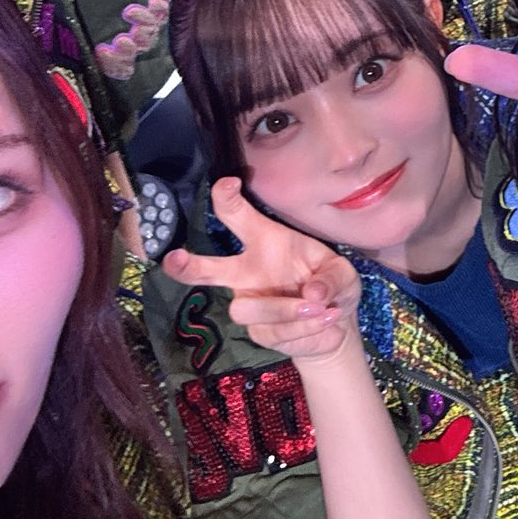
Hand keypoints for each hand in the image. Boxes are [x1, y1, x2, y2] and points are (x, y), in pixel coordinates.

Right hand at [161, 179, 362, 360]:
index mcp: (264, 241)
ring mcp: (249, 303)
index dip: (227, 200)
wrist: (335, 327)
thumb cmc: (330, 285)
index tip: (227, 185)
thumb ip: (333, 278)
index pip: (237, 217)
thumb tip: (313, 294)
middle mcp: (247, 271)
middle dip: (190, 266)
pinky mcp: (257, 333)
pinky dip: (306, 327)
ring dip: (285, 310)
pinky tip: (324, 320)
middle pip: (209, 269)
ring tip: (320, 307)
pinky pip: (275, 333)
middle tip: (174, 260)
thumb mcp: (343, 274)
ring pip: (244, 309)